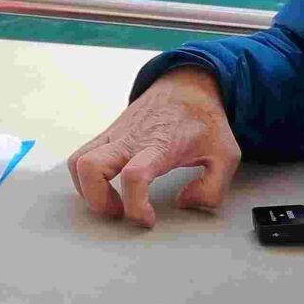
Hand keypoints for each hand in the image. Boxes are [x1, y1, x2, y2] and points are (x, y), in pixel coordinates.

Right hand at [67, 66, 241, 227]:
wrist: (186, 84)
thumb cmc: (204, 120)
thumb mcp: (226, 155)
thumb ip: (212, 189)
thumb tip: (183, 202)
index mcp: (159, 145)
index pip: (134, 176)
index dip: (135, 207)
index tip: (148, 219)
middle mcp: (130, 139)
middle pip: (90, 168)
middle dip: (98, 201)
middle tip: (121, 211)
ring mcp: (115, 135)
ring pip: (77, 162)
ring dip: (87, 190)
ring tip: (112, 200)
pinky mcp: (108, 134)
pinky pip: (81, 155)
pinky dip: (86, 177)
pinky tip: (107, 186)